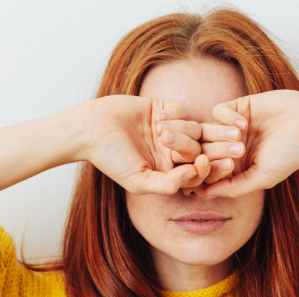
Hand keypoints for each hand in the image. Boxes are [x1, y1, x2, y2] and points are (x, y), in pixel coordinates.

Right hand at [77, 95, 211, 193]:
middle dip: (194, 146)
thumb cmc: (111, 159)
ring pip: (195, 129)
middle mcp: (172, 152)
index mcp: (168, 171)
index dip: (207, 169)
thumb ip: (166, 184)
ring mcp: (169, 130)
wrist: (91, 129)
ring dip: (181, 129)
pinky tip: (157, 117)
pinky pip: (183, 111)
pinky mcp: (163, 110)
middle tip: (174, 140)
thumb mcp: (137, 181)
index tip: (203, 162)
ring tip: (159, 129)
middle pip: (200, 150)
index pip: (197, 173)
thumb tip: (193, 176)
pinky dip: (175, 114)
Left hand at [201, 90, 298, 198]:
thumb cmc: (290, 155)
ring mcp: (231, 126)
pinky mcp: (238, 107)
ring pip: (206, 130)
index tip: (223, 168)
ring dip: (219, 136)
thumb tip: (204, 194)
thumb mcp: (262, 177)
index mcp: (234, 167)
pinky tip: (244, 123)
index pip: (206, 171)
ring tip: (240, 139)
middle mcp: (229, 147)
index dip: (206, 172)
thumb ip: (233, 188)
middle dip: (213, 153)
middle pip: (203, 151)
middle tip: (237, 152)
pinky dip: (226, 118)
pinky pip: (218, 111)